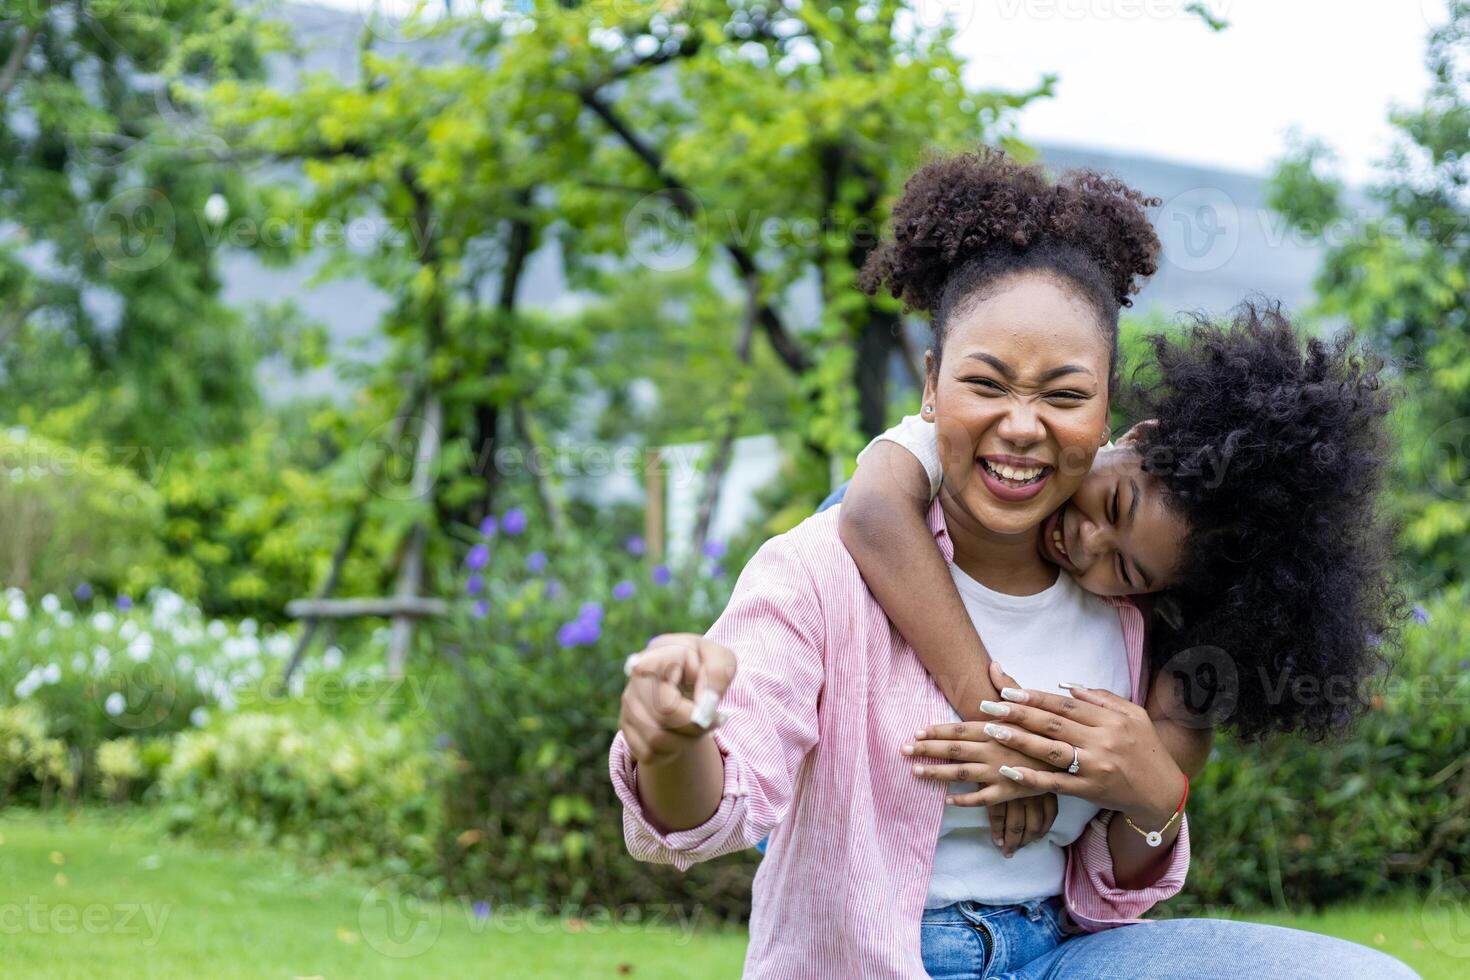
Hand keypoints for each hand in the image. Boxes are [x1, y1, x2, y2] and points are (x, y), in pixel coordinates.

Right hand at [618, 633, 734, 768]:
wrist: (685, 677)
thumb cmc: (704, 665)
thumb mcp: (721, 660)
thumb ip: (718, 674)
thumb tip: (705, 705)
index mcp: (658, 656)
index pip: (657, 682)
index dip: (684, 709)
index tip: (718, 715)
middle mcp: (636, 680)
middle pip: (664, 717)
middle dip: (696, 725)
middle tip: (716, 719)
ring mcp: (628, 704)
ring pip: (656, 741)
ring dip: (686, 740)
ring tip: (697, 724)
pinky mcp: (625, 727)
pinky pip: (648, 754)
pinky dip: (671, 751)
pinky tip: (680, 733)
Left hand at [903, 660, 1062, 856]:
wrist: (1080, 758)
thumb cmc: (1053, 729)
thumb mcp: (1033, 704)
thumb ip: (1009, 687)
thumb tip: (993, 664)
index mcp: (996, 728)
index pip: (960, 728)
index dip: (937, 730)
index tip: (915, 732)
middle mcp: (994, 750)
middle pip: (954, 750)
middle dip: (927, 750)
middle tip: (902, 751)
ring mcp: (1000, 773)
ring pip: (962, 775)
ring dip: (937, 773)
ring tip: (915, 772)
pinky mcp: (1011, 793)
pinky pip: (983, 799)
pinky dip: (965, 800)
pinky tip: (946, 801)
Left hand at [975, 675, 1186, 823]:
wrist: (1161, 791)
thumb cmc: (1145, 748)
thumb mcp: (1133, 715)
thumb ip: (1101, 698)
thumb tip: (1067, 685)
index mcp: (1111, 720)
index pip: (1065, 705)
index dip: (1035, 696)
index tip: (1008, 690)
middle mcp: (1102, 742)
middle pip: (1053, 724)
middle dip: (1018, 713)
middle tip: (988, 706)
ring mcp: (1095, 767)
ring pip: (1050, 751)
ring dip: (1019, 740)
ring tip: (992, 731)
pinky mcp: (1089, 790)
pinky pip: (1056, 783)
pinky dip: (1033, 778)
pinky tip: (1009, 771)